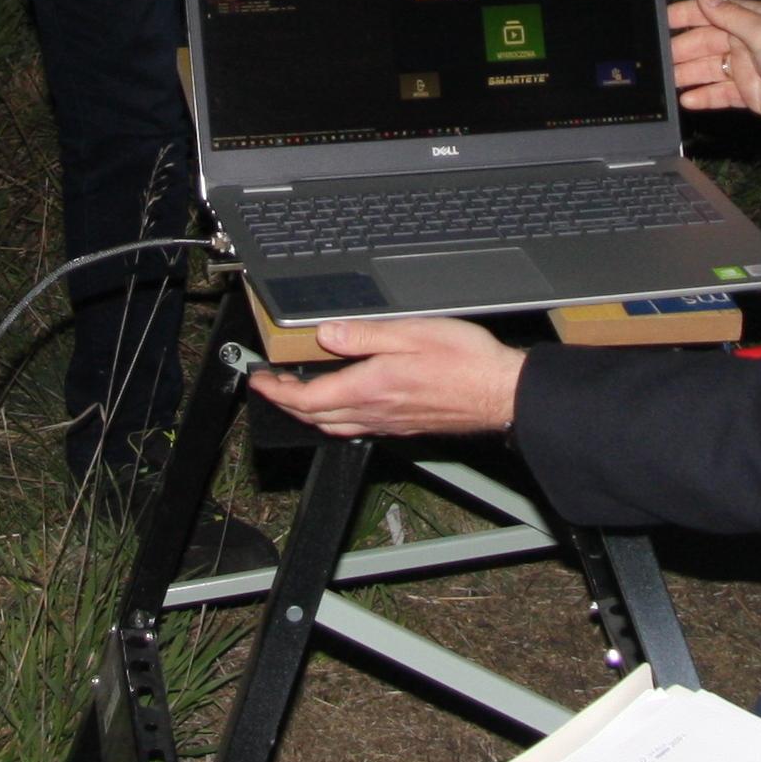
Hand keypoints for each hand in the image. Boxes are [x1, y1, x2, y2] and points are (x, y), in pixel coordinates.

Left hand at [246, 317, 525, 436]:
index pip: (308, 398)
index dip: (277, 391)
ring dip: (309, 414)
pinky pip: (357, 428)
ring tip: (296, 398)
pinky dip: (336, 419)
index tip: (260, 379)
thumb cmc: (464, 362)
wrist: (500, 393)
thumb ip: (364, 335)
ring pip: (334, 426)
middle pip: (315, 416)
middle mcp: (375, 411)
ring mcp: (389, 423)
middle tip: (270, 388)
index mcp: (370, 387)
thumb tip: (326, 334)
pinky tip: (342, 407)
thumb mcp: (411, 333)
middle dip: (286, 404)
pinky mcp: (404, 427)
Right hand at [670, 0, 760, 131]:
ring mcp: (744, 68)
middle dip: (679, 51)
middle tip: (657, 61)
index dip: (683, 15)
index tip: (659, 21)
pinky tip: (688, 101)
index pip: (708, 13)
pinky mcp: (748, 93)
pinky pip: (720, 94)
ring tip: (666, 84)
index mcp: (747, 21)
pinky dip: (703, 97)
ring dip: (686, 76)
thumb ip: (730, 15)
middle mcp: (743, 42)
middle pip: (702, 43)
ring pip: (707, 70)